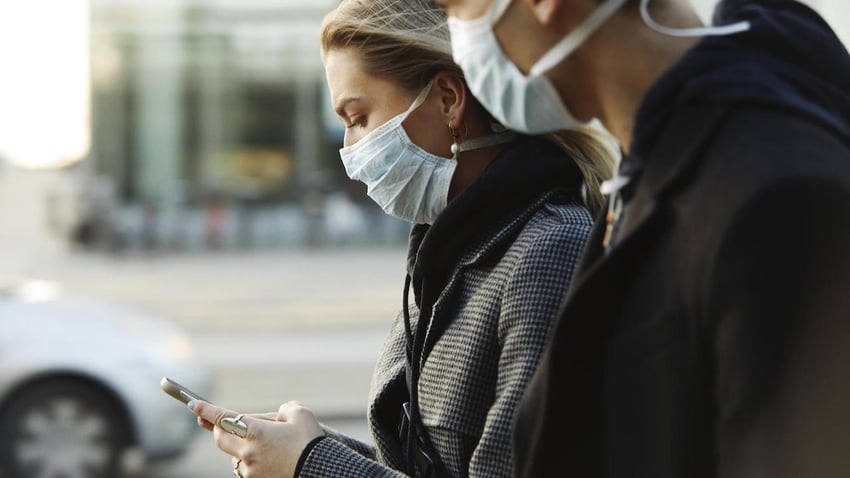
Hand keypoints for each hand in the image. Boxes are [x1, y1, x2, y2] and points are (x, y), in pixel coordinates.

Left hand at [189, 400, 323, 477]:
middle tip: (218, 422)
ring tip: (265, 442)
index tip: (193, 404)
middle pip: (220, 438)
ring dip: (239, 445)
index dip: (206, 410)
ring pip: (233, 454)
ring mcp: (250, 469)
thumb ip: (282, 409)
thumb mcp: (299, 414)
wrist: (320, 470)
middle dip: (218, 428)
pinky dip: (249, 459)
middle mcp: (248, 451)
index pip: (223, 418)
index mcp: (256, 432)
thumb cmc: (310, 441)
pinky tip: (267, 456)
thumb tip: (274, 417)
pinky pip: (244, 467)